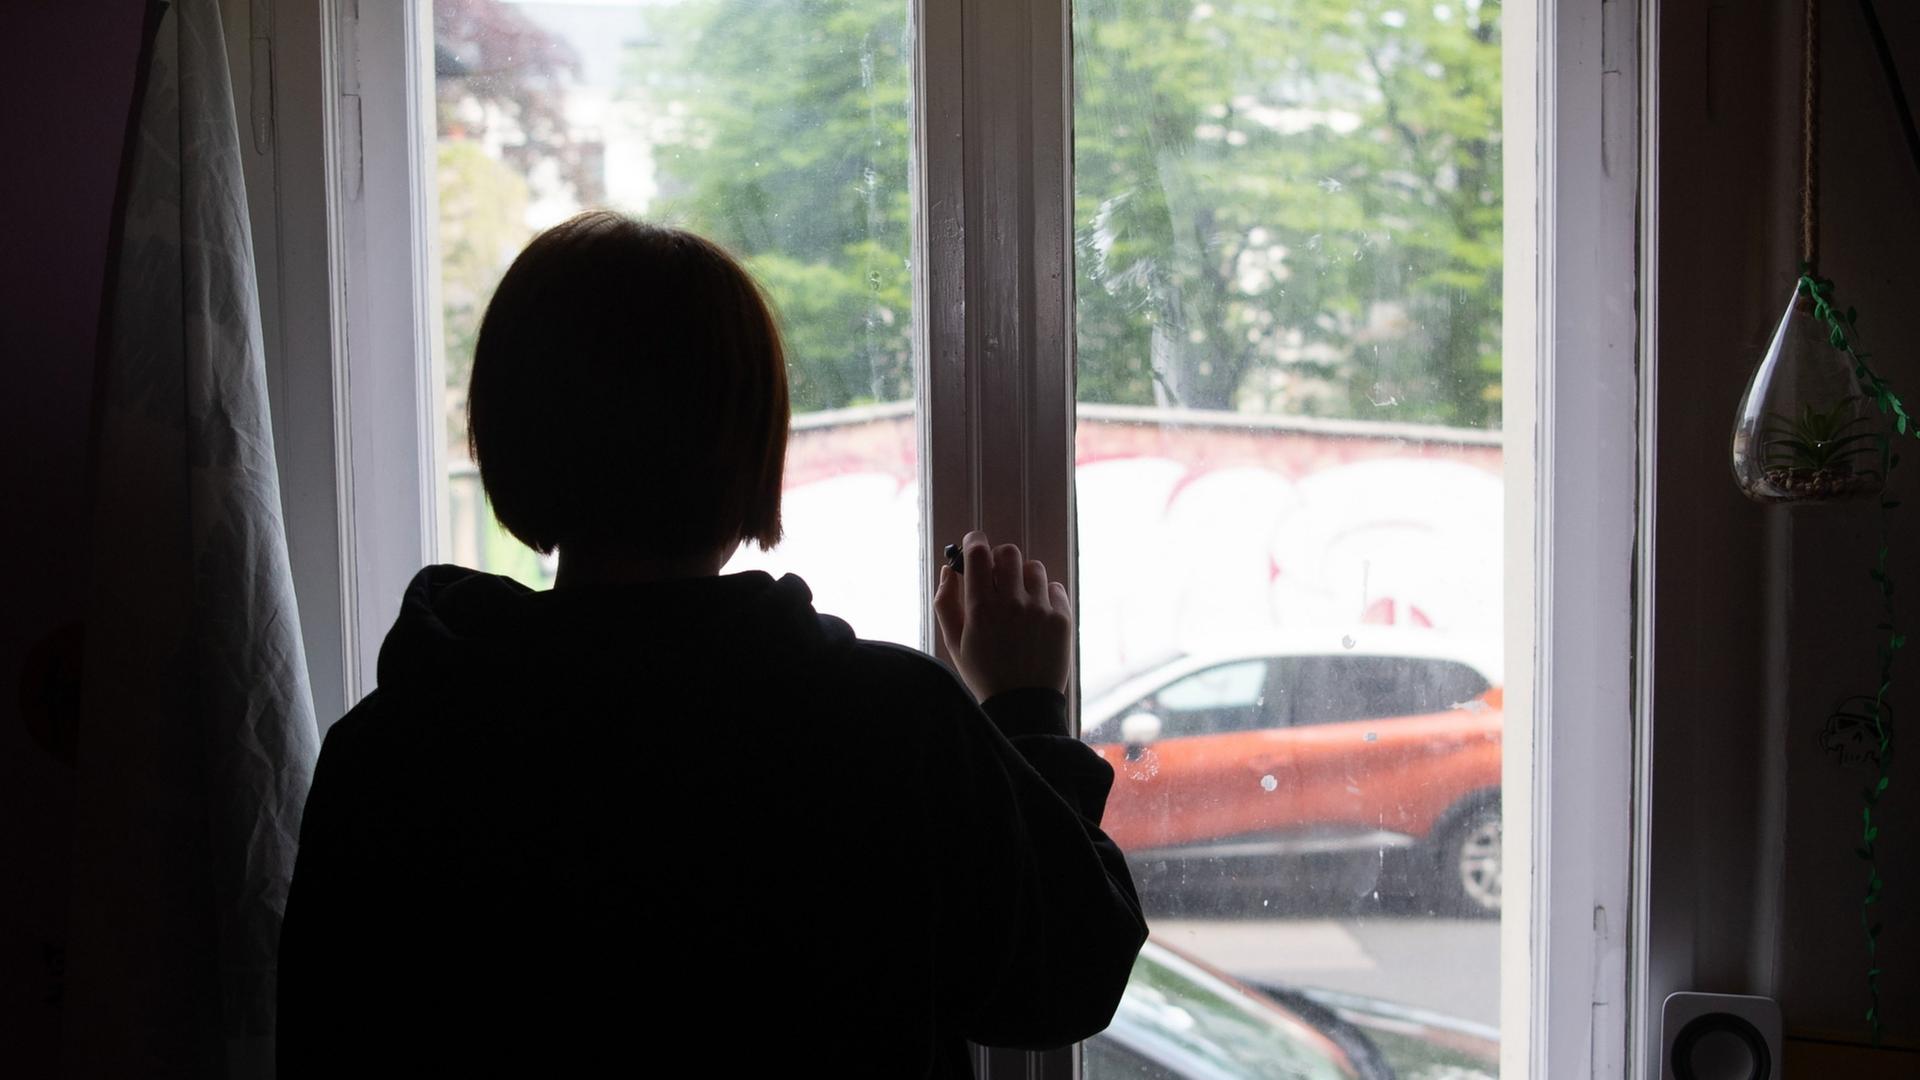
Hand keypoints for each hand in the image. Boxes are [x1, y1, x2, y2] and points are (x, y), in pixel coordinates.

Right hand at [933, 531, 1072, 699]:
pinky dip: (1044, 594)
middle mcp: (1012, 603)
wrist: (1023, 705)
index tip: (974, 547)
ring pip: (1033, 567)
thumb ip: (946, 602)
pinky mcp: (1061, 618)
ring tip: (1019, 600)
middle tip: (997, 578)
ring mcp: (1040, 610)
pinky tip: (1035, 615)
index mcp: (981, 608)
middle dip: (999, 560)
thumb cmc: (984, 673)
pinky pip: (1054, 587)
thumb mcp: (953, 642)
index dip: (975, 543)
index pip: (979, 552)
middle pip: (1008, 552)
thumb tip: (950, 569)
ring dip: (1023, 577)